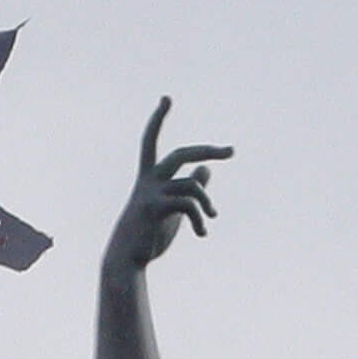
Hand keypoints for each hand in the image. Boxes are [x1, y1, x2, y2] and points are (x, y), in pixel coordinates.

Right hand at [113, 98, 230, 269]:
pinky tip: (202, 233)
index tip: (166, 98)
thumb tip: (207, 168)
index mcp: (148, 177)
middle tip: (231, 151)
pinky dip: (200, 218)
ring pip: (192, 185)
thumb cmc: (147, 235)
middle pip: (181, 154)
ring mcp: (151, 194)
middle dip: (207, 150)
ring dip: (207, 203)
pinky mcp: (155, 209)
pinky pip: (188, 205)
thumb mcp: (172, 209)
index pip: (150, 140)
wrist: (126, 260)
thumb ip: (189, 187)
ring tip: (212, 217)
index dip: (158, 118)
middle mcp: (148, 180)